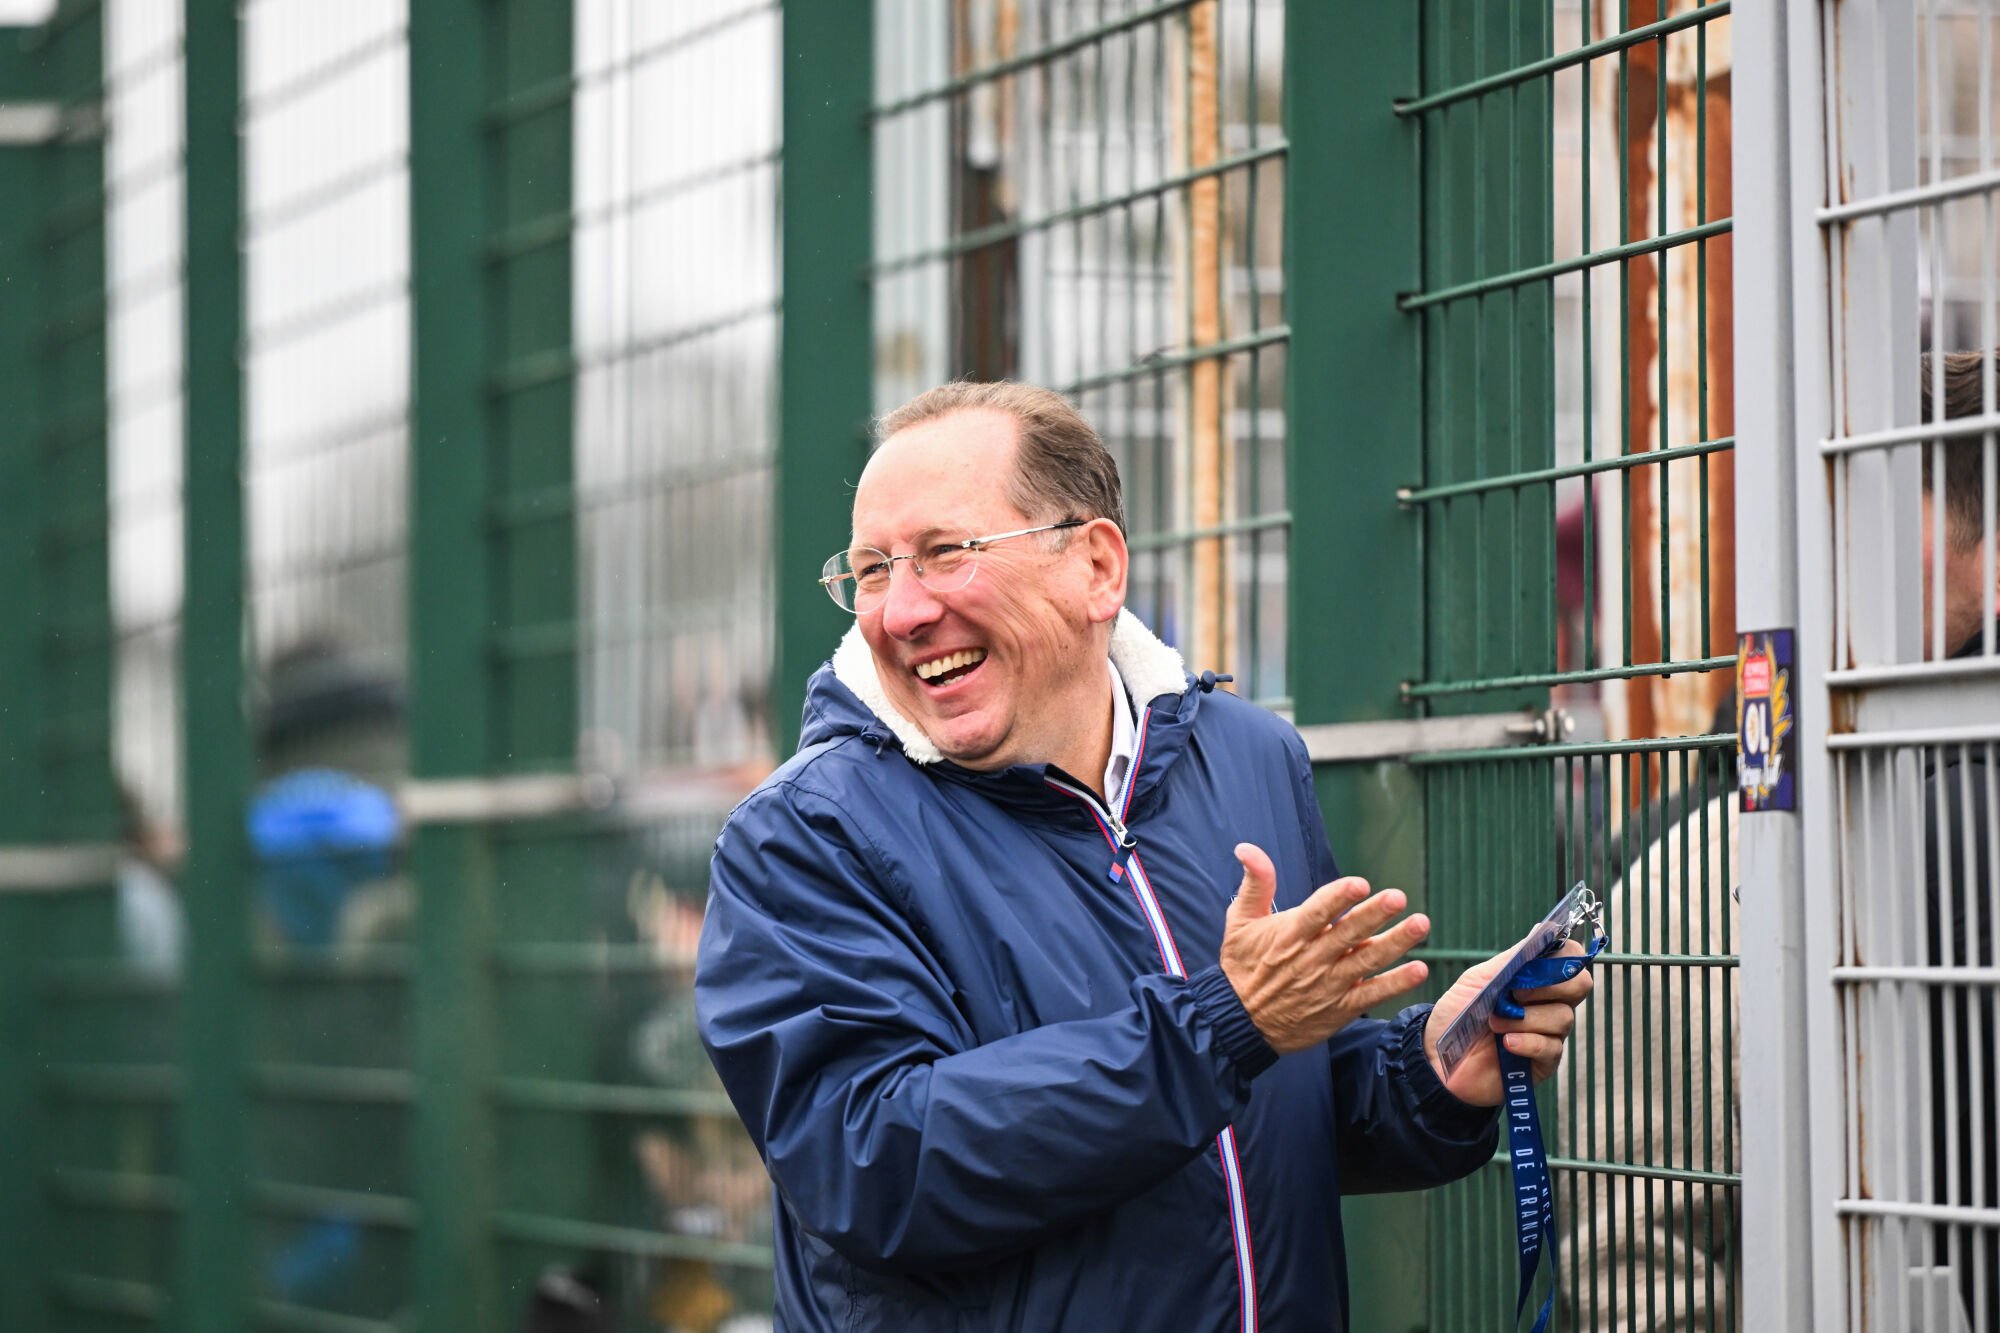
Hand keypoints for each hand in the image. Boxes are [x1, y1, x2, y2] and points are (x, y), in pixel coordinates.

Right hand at [1220, 843, 1431, 1055]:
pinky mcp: (1339, 1008)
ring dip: (1395, 943)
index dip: (1338, 898)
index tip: (1359, 884)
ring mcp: (1328, 986)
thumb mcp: (1239, 922)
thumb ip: (1255, 884)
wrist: (1240, 1022)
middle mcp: (1311, 959)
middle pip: (1347, 934)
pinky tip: (1419, 970)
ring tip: (1420, 925)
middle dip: (1373, 915)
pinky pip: (1372, 995)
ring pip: (1366, 961)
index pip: (1316, 913)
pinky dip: (1396, 984)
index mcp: (1288, 935)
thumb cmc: (1242, 967)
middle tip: (1397, 898)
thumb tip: (1247, 847)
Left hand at [1423, 939, 1593, 1105]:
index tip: (1537, 963)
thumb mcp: (1478, 980)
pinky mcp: (1544, 1062)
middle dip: (1549, 984)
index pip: (1570, 958)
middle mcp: (1548, 1003)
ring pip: (1563, 1016)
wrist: (1437, 1059)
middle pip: (1580, 984)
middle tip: (1516, 993)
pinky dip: (1528, 1042)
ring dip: (1526, 1018)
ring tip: (1494, 1023)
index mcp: (1534, 979)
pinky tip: (1507, 1044)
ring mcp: (1549, 1033)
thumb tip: (1541, 930)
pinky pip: (1551, 1047)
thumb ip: (1511, 960)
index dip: (1563, 956)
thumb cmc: (1457, 1016)